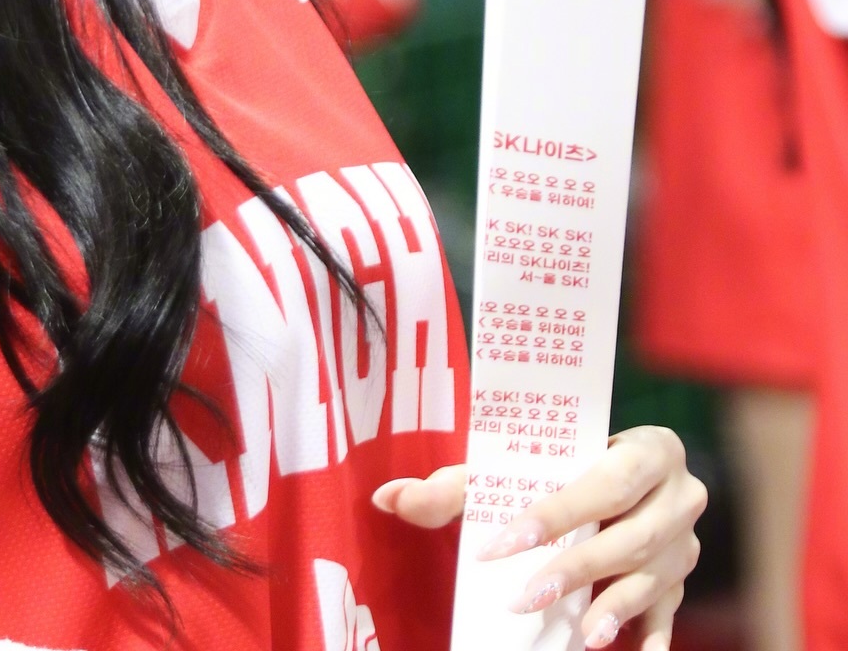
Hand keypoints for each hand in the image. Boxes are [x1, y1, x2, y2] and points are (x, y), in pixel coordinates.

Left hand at [373, 425, 706, 649]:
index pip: (604, 479)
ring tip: (580, 635)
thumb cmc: (566, 460)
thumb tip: (388, 499)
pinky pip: (671, 612)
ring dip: (613, 607)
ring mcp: (688, 540)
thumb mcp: (521, 460)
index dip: (556, 513)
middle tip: (527, 596)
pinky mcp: (685, 580)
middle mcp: (679, 492)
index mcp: (647, 445)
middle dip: (578, 567)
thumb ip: (457, 482)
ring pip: (655, 576)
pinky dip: (650, 634)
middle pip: (632, 533)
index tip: (503, 543)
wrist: (629, 467)